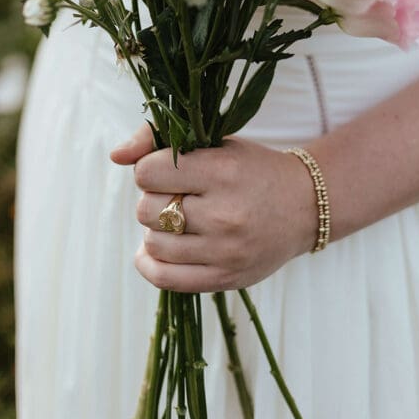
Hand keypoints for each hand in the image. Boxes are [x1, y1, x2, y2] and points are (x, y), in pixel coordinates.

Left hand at [110, 124, 318, 292]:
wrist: (303, 206)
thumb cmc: (251, 168)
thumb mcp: (215, 142)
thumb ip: (160, 140)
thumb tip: (115, 155)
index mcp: (222, 172)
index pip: (148, 173)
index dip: (150, 169)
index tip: (167, 169)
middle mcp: (224, 214)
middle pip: (147, 209)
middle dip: (153, 198)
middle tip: (176, 194)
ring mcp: (225, 251)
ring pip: (153, 242)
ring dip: (156, 228)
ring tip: (178, 218)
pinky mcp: (224, 279)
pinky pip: (164, 278)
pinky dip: (150, 262)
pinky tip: (155, 248)